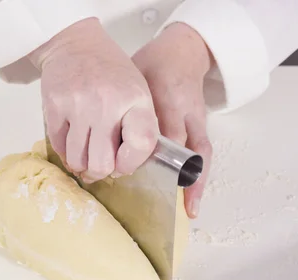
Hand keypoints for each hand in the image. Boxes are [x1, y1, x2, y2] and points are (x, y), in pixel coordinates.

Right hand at [28, 18, 158, 183]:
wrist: (75, 44)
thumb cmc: (110, 72)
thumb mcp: (137, 91)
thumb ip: (138, 126)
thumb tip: (124, 168)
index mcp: (135, 100)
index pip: (141, 145)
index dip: (131, 163)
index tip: (123, 163)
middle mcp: (107, 104)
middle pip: (102, 164)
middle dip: (100, 172)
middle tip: (99, 165)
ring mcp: (78, 106)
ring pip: (77, 161)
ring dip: (81, 165)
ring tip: (84, 155)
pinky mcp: (54, 107)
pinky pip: (59, 148)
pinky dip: (65, 152)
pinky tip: (72, 142)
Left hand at [131, 22, 213, 217]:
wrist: (182, 52)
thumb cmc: (152, 65)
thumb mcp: (133, 77)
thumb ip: (120, 105)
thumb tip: (94, 133)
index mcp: (168, 99)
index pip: (163, 133)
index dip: (148, 154)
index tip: (129, 171)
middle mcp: (186, 113)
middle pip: (186, 147)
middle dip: (177, 174)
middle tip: (164, 197)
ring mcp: (197, 121)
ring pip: (201, 154)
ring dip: (196, 182)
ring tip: (191, 209)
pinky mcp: (201, 127)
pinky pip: (203, 155)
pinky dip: (198, 177)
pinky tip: (192, 201)